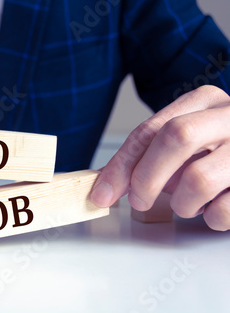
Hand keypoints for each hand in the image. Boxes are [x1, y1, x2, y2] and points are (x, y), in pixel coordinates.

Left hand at [91, 85, 229, 230]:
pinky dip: (212, 218)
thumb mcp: (188, 141)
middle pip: (175, 137)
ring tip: (191, 203)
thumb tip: (108, 182)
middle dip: (147, 177)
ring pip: (199, 178)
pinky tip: (217, 206)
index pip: (151, 130)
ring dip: (183, 203)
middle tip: (138, 201)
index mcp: (205, 101)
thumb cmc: (222, 150)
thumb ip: (151, 154)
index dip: (121, 164)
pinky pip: (225, 210)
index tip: (103, 192)